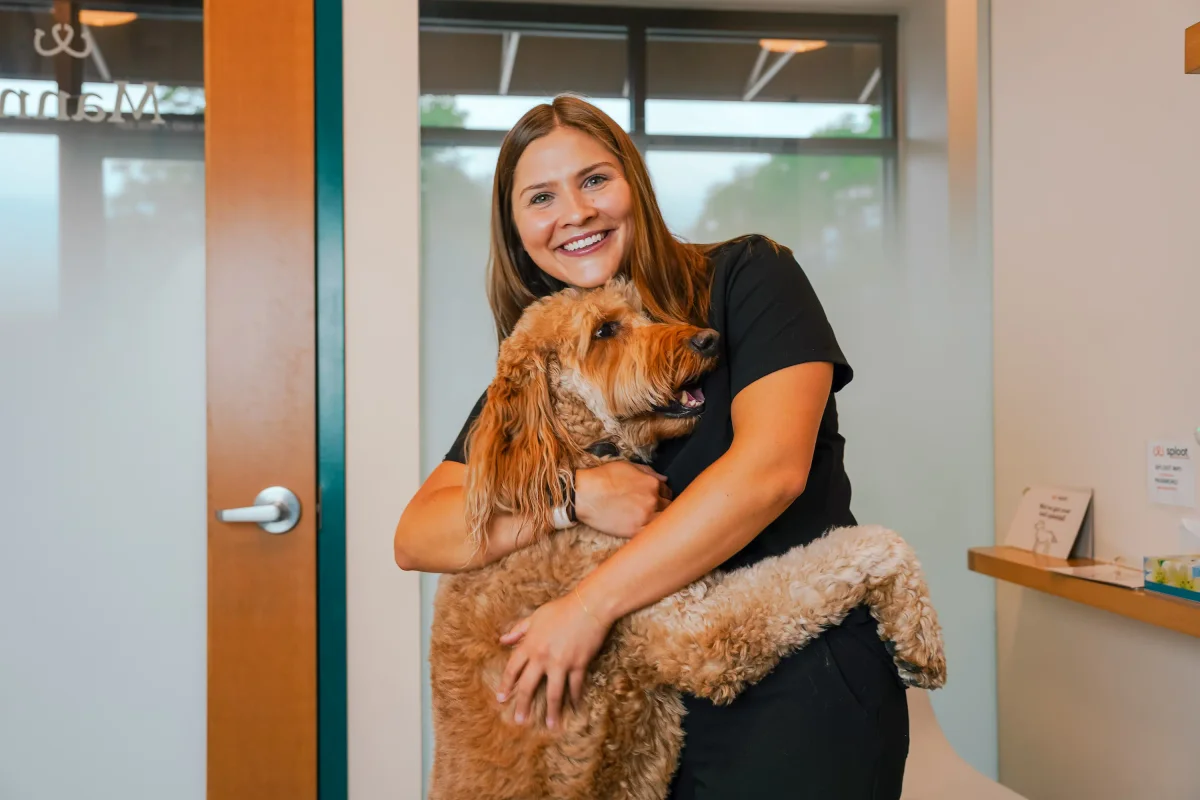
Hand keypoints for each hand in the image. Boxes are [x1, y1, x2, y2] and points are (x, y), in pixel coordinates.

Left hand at [496, 589, 610, 729]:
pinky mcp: (578, 665)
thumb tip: (503, 640)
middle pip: (529, 686)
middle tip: (520, 720)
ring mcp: (561, 663)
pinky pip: (575, 686)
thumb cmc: (562, 608)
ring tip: (551, 725)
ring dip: (552, 711)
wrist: (589, 606)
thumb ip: (519, 630)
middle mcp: (542, 657)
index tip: (501, 698)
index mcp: (529, 645)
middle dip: (523, 705)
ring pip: (553, 693)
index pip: (512, 669)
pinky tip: (574, 708)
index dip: (506, 685)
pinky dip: (575, 698)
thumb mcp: (536, 616)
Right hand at [574, 461, 670, 537]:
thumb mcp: (627, 466)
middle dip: (662, 508)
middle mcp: (653, 500)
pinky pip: (651, 534)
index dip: (662, 495)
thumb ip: (648, 472)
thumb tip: (664, 479)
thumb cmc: (603, 477)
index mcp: (652, 483)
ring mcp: (645, 517)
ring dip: (659, 520)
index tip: (655, 499)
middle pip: (669, 507)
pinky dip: (650, 532)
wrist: (584, 494)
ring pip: (664, 521)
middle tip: (652, 510)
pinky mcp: (635, 531)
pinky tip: (644, 530)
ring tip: (648, 520)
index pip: (668, 492)